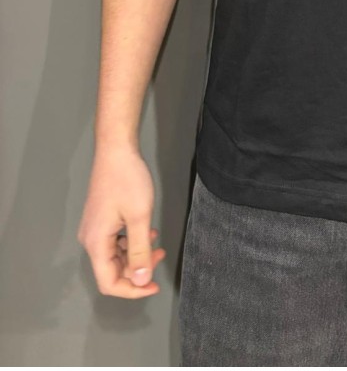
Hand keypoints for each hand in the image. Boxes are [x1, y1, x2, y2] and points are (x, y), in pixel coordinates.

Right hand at [77, 147, 166, 297]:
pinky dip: (131, 242)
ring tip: (157, 243)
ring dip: (136, 255)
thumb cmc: (127, 180)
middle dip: (138, 270)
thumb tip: (141, 281)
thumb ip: (140, 251)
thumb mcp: (139, 217)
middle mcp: (90, 240)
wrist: (116, 150)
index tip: (154, 285)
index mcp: (96, 243)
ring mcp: (94, 229)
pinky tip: (147, 232)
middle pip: (112, 271)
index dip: (132, 290)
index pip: (109, 283)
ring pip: (115, 256)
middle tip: (161, 256)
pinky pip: (115, 242)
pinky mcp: (101, 220)